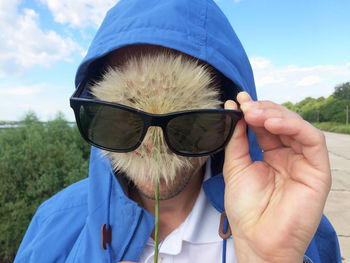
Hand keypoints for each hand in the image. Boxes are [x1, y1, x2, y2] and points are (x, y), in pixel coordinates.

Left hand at [223, 92, 330, 262]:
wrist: (257, 238)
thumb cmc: (246, 208)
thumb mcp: (235, 166)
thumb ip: (237, 139)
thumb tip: (234, 110)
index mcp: (271, 156)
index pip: (266, 126)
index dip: (254, 110)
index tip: (239, 100)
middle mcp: (289, 156)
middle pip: (282, 122)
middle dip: (263, 110)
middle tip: (245, 106)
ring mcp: (304, 162)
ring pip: (297, 126)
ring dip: (275, 114)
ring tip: (254, 113)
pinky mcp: (318, 170)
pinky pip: (311, 139)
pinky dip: (293, 126)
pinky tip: (271, 124)